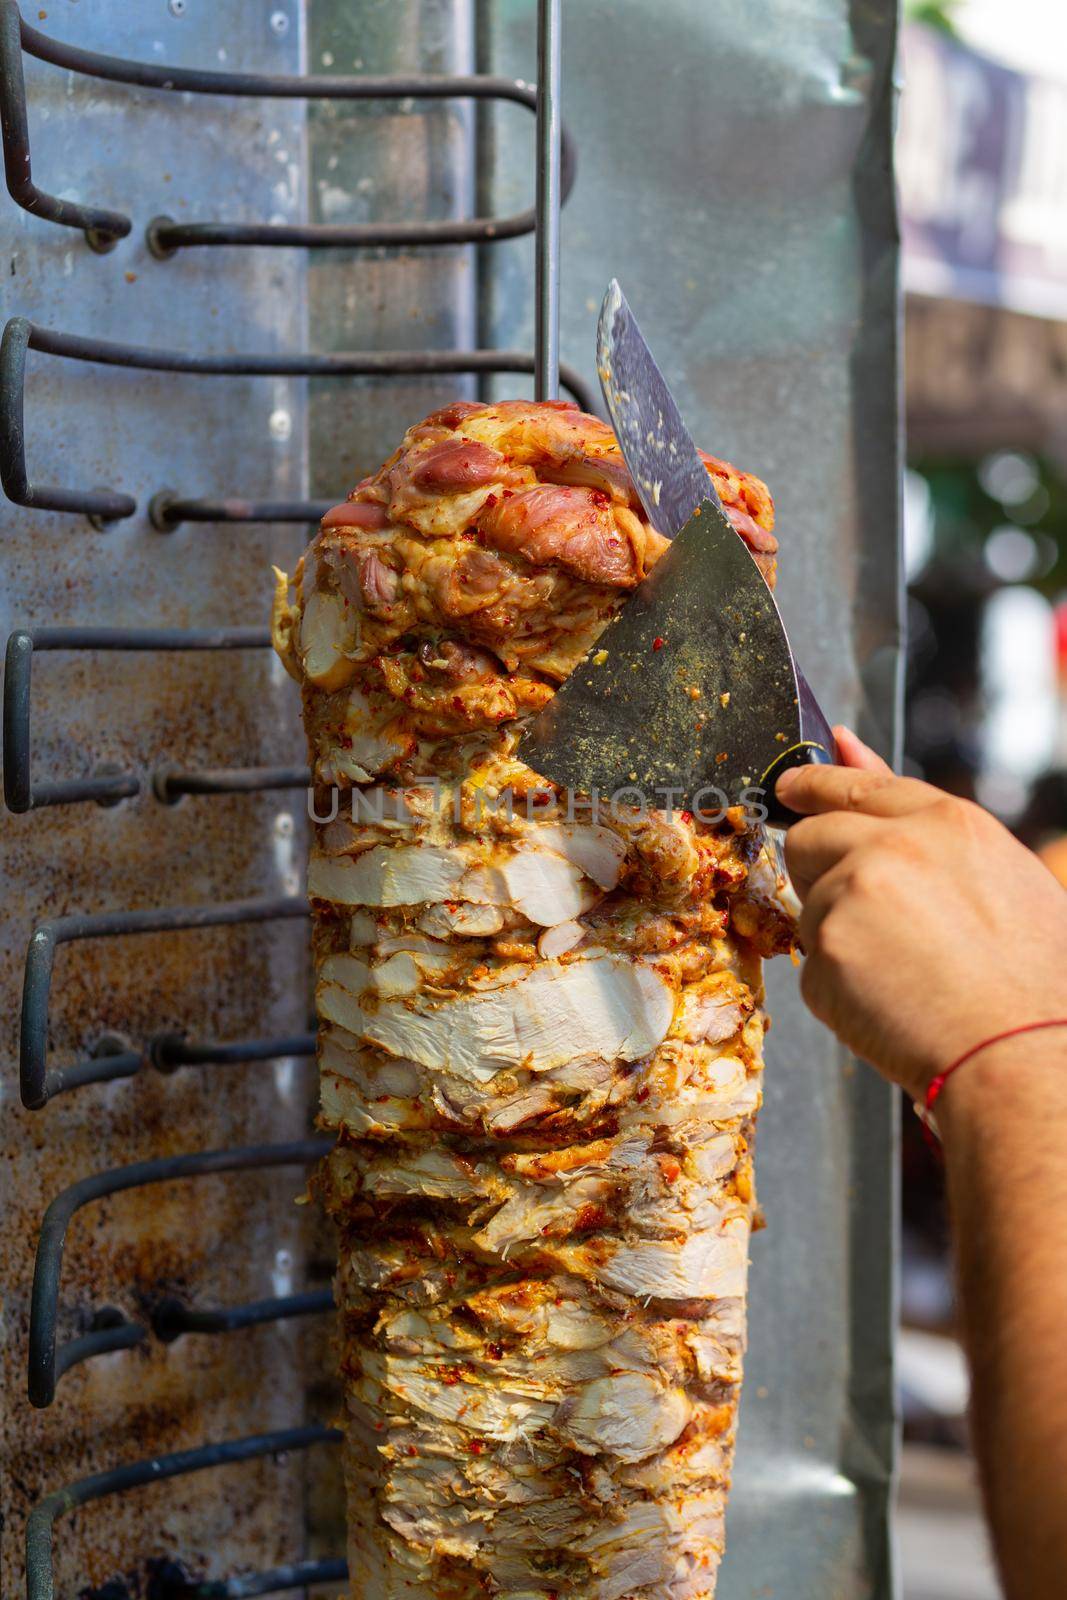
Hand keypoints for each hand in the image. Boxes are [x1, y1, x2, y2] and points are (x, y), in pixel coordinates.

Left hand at [777, 729, 1066, 1101]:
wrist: (1020, 1054)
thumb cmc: (1029, 977)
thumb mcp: (1002, 874)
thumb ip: (922, 818)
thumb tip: (845, 746)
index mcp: (947, 822)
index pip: (857, 785)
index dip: (817, 785)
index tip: (792, 786)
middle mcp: (893, 846)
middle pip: (810, 836)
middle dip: (818, 869)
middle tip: (863, 916)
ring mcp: (852, 896)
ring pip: (809, 905)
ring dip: (837, 935)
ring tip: (906, 973)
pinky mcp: (825, 951)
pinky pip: (812, 965)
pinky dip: (839, 988)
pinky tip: (891, 1004)